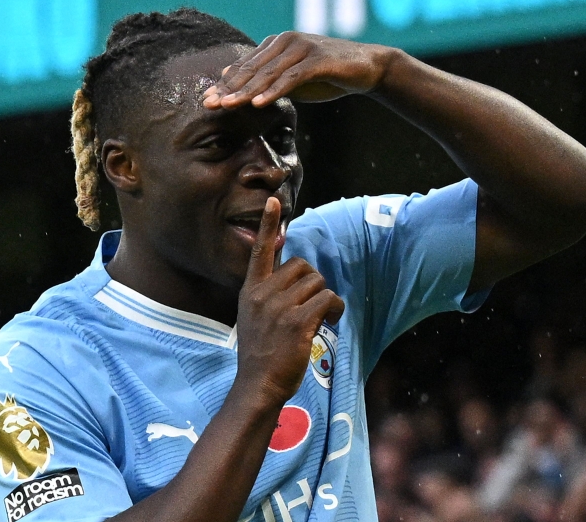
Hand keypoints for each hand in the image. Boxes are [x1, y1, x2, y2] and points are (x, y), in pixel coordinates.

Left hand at [202, 31, 396, 109]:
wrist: (368, 67)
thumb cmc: (328, 74)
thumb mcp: (294, 78)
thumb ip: (267, 77)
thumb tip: (230, 77)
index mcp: (276, 44)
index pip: (245, 66)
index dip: (225, 84)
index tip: (206, 100)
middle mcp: (285, 41)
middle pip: (251, 68)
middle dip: (229, 88)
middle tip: (210, 104)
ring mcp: (302, 48)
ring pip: (268, 73)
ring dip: (247, 91)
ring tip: (228, 106)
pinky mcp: (318, 59)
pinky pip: (291, 77)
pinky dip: (274, 90)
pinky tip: (260, 103)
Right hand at [236, 198, 344, 402]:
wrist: (257, 385)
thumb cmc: (260, 354)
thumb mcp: (253, 317)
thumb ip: (267, 295)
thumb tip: (295, 276)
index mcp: (250, 290)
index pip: (260, 251)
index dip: (269, 226)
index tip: (274, 201)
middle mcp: (263, 294)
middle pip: (303, 266)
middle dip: (314, 283)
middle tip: (312, 305)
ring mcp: (280, 307)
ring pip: (318, 283)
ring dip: (326, 298)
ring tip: (321, 318)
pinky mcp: (298, 321)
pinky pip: (328, 299)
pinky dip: (335, 309)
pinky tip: (329, 322)